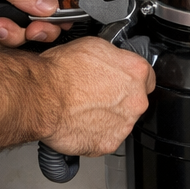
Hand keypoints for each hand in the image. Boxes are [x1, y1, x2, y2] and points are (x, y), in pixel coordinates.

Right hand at [39, 36, 154, 155]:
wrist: (42, 97)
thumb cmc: (61, 71)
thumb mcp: (93, 45)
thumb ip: (113, 56)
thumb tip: (113, 59)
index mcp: (136, 72)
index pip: (147, 76)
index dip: (130, 77)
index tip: (121, 78)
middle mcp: (135, 100)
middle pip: (135, 100)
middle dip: (119, 97)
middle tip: (96, 92)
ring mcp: (124, 124)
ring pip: (121, 120)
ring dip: (107, 115)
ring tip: (84, 107)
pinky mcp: (108, 144)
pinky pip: (106, 137)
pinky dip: (95, 132)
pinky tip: (81, 121)